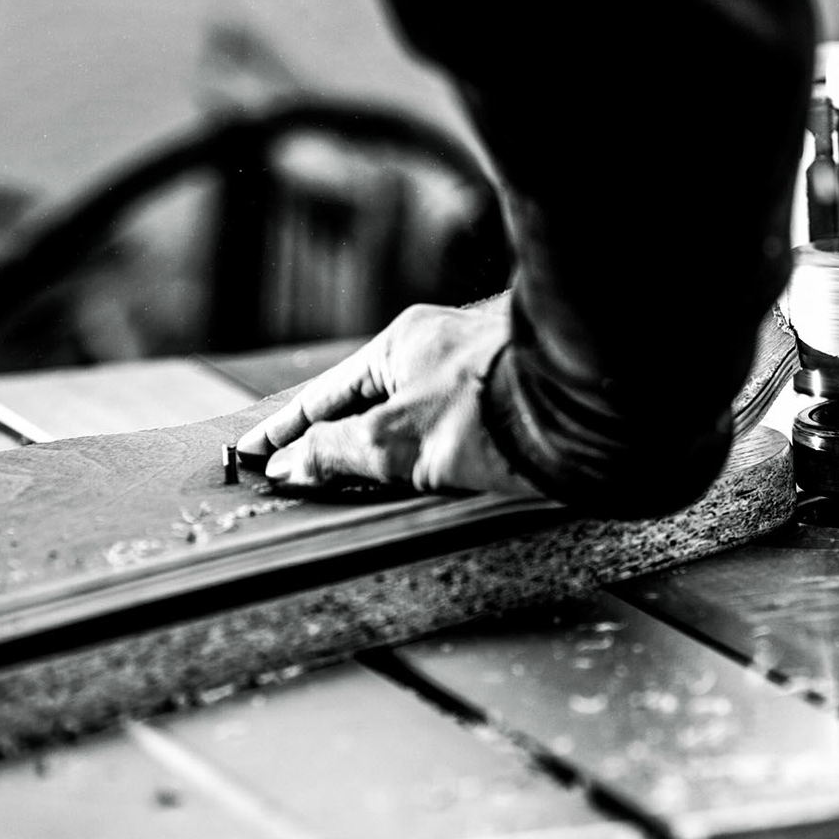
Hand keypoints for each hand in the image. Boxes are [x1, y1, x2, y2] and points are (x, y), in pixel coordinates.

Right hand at [236, 298, 538, 496]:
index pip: (327, 394)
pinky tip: (415, 489)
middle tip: (293, 478)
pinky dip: (420, 466)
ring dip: (378, 460)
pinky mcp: (509, 415)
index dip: (286, 429)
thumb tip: (289, 464)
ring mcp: (477, 383)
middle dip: (331, 443)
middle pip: (369, 407)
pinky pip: (448, 442)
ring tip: (342, 493)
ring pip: (410, 426)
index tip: (253, 454)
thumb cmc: (489, 412)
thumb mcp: (393, 439)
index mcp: (403, 345)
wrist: (585, 416)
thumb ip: (335, 451)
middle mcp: (440, 356)